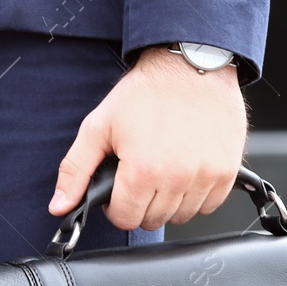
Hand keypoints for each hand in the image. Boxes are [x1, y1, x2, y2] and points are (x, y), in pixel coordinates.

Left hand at [51, 46, 246, 230]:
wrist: (191, 65)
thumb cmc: (147, 92)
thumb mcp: (99, 126)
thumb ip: (75, 170)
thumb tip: (60, 206)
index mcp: (142, 170)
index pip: (125, 219)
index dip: (116, 205)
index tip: (121, 185)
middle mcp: (176, 178)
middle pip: (153, 220)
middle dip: (141, 202)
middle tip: (141, 172)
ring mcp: (205, 176)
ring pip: (181, 216)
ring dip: (169, 201)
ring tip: (164, 168)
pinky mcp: (226, 172)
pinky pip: (209, 205)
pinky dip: (196, 196)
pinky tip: (186, 170)